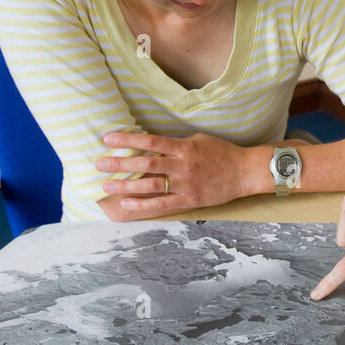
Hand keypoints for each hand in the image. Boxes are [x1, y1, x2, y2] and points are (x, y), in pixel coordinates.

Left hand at [95, 130, 265, 219]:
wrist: (245, 172)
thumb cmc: (222, 153)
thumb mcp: (198, 139)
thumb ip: (176, 143)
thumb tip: (151, 144)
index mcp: (184, 147)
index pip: (150, 141)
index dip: (127, 139)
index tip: (108, 139)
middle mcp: (183, 165)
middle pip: (145, 164)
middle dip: (119, 163)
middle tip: (99, 163)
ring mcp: (185, 184)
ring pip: (150, 185)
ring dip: (126, 186)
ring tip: (106, 185)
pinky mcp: (189, 200)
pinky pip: (162, 204)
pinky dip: (143, 205)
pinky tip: (126, 204)